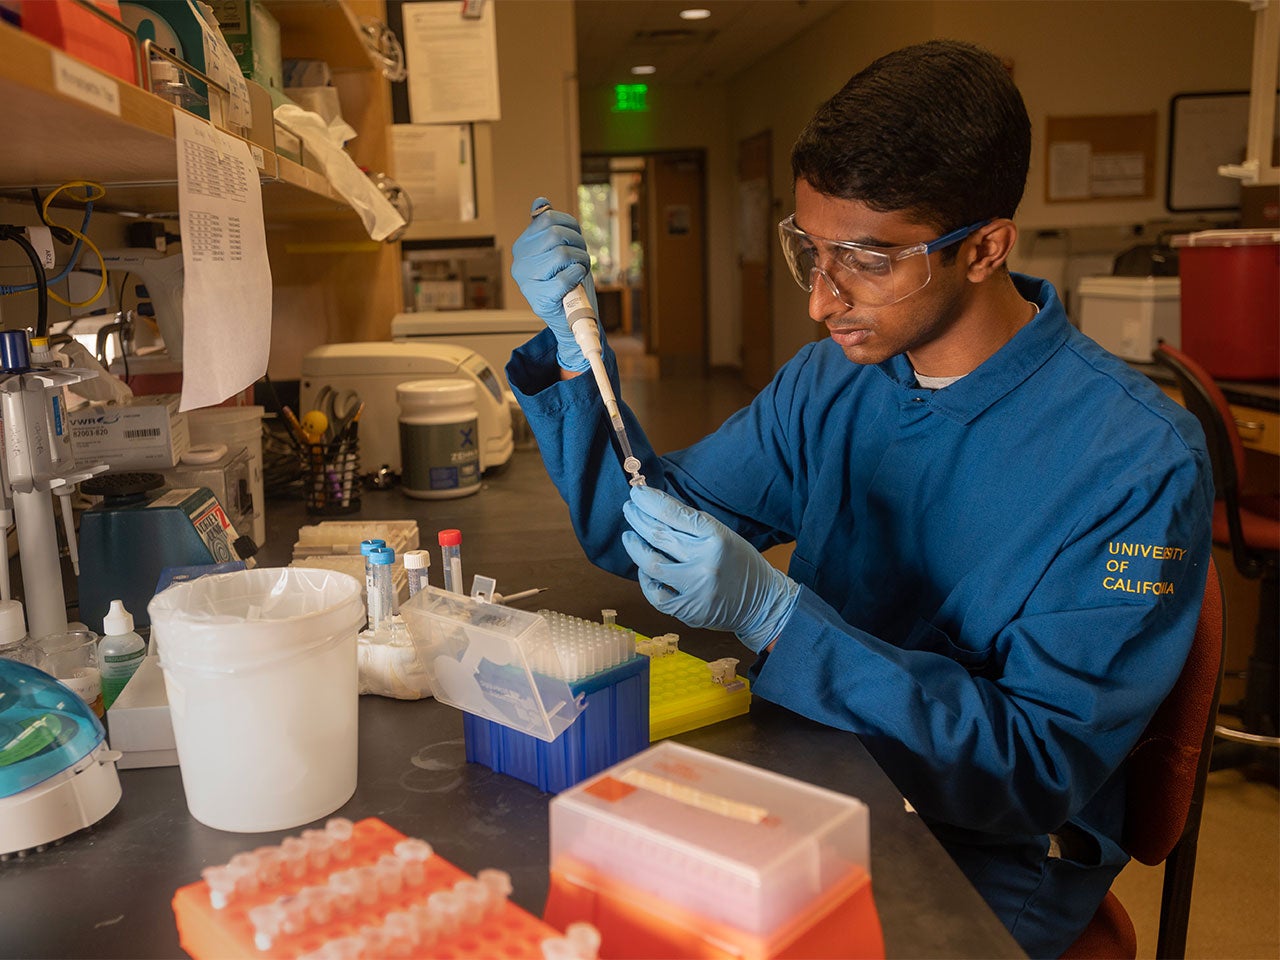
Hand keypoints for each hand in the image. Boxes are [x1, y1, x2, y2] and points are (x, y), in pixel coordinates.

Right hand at [510, 197, 601, 371]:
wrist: (572, 317)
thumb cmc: (568, 281)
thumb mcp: (558, 249)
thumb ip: (548, 226)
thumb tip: (540, 201)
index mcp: (522, 246)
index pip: (547, 219)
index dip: (570, 225)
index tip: (576, 239)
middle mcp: (519, 263)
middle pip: (555, 234)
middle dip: (577, 243)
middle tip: (581, 257)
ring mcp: (527, 282)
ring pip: (561, 254)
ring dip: (580, 260)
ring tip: (579, 270)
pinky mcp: (539, 299)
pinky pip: (563, 278)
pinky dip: (577, 275)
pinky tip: (576, 279)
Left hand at [621, 486, 799, 651]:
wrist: (763, 603)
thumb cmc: (741, 564)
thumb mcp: (724, 535)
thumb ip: (691, 526)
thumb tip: (655, 509)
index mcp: (716, 537)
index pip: (674, 514)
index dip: (651, 502)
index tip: (637, 494)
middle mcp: (705, 562)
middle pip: (659, 536)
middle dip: (639, 519)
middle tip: (630, 509)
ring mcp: (695, 589)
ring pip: (651, 564)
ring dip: (635, 547)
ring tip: (629, 536)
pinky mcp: (689, 610)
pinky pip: (656, 594)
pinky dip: (646, 580)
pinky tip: (644, 569)